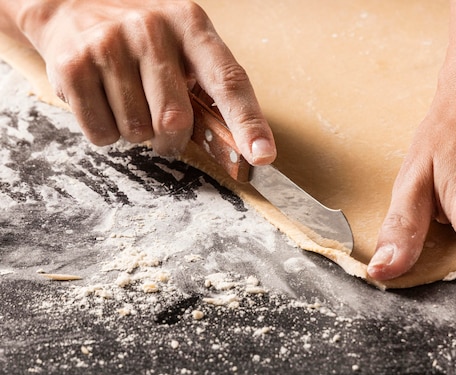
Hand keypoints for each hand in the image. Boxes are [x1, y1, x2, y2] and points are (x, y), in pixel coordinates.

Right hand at [17, 0, 274, 161]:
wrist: (73, 5)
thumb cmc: (143, 39)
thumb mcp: (183, 45)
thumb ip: (209, 88)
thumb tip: (243, 150)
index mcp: (191, 25)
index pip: (228, 82)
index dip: (247, 123)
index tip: (262, 156)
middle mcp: (151, 29)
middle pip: (174, 119)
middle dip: (172, 139)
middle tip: (163, 129)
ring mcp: (109, 45)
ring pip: (136, 131)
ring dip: (136, 134)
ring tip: (128, 101)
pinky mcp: (73, 66)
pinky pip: (102, 134)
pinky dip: (107, 133)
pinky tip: (104, 102)